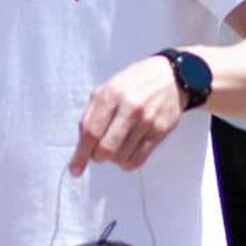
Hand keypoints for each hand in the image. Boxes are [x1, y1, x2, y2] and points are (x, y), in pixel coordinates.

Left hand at [70, 57, 184, 174]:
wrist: (169, 77)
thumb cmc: (132, 84)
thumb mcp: (106, 89)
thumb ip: (90, 114)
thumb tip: (82, 145)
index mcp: (111, 95)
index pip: (91, 132)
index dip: (81, 154)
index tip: (75, 169)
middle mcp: (129, 107)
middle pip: (106, 149)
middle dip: (98, 156)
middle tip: (99, 152)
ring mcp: (147, 120)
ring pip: (121, 158)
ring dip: (114, 159)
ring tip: (117, 146)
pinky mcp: (160, 131)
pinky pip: (138, 160)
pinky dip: (128, 162)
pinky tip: (127, 152)